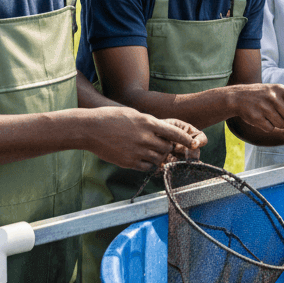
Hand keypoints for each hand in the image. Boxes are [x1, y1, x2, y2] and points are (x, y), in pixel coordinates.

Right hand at [87, 108, 206, 170]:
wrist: (89, 128)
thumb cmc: (110, 118)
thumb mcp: (133, 114)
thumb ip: (148, 123)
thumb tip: (160, 130)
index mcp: (148, 122)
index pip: (174, 133)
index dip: (186, 140)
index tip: (194, 144)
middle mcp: (145, 137)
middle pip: (168, 148)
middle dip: (169, 148)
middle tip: (165, 147)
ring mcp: (137, 151)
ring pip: (159, 159)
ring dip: (160, 157)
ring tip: (152, 152)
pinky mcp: (128, 162)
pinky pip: (147, 167)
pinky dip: (149, 165)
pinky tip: (144, 159)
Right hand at [224, 83, 283, 130]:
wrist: (238, 97)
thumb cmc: (262, 95)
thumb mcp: (275, 90)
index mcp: (280, 89)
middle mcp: (273, 97)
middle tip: (281, 115)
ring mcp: (264, 107)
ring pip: (281, 124)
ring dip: (278, 123)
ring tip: (269, 115)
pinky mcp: (256, 117)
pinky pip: (270, 129)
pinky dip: (268, 127)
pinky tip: (262, 119)